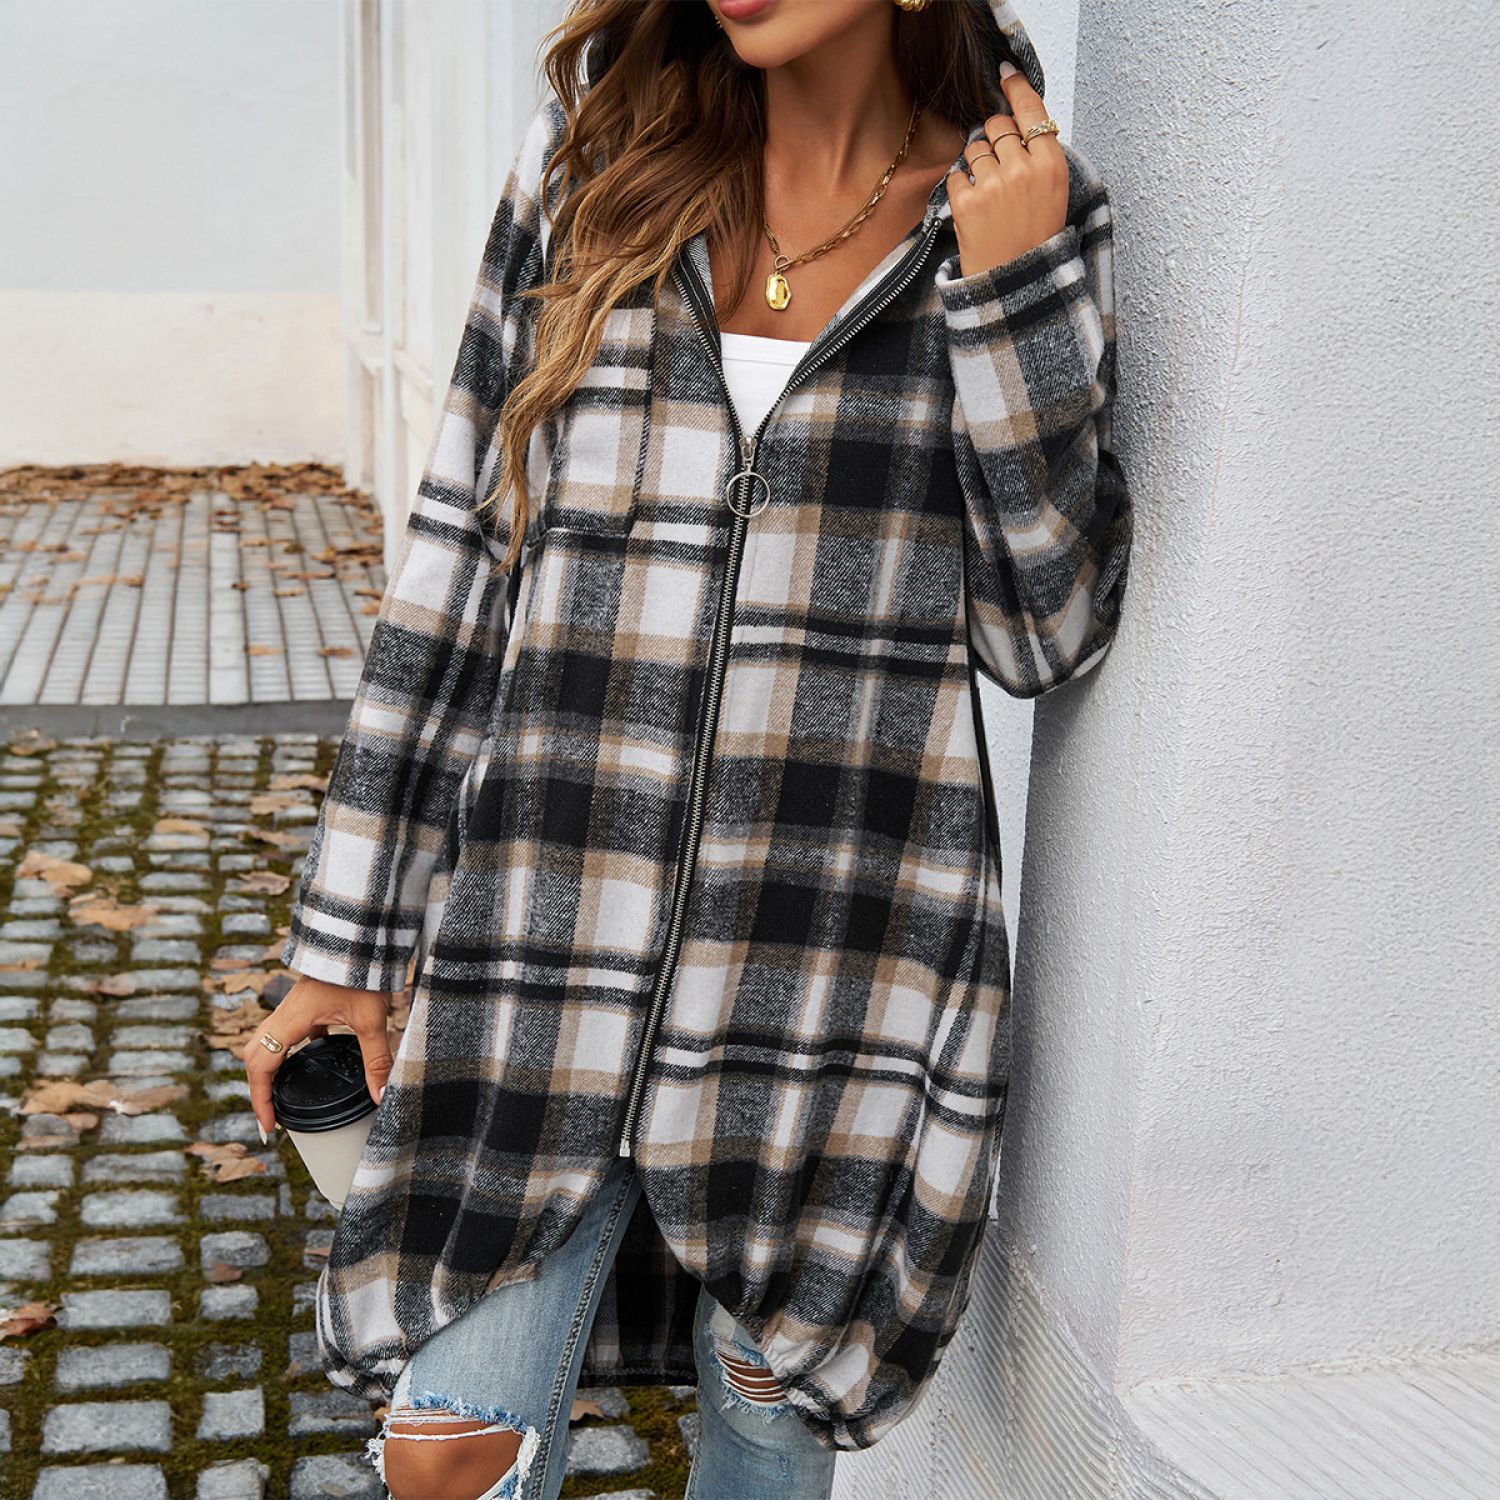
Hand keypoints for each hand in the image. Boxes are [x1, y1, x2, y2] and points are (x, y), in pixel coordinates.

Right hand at [244, 976, 394, 1141]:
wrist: (364, 939)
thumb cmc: (363, 972)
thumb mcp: (372, 1019)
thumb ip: (376, 1058)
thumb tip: (381, 1096)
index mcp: (291, 1018)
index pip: (261, 1065)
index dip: (259, 1099)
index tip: (267, 1126)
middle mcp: (285, 1014)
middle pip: (254, 1056)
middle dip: (258, 1089)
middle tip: (271, 1118)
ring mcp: (294, 1009)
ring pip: (267, 1044)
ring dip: (269, 1071)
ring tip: (282, 1098)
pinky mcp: (307, 1005)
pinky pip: (288, 1033)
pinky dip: (290, 1053)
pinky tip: (312, 1062)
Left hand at [945, 60, 1068, 278]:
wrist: (1016, 284)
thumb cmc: (1036, 239)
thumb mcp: (1053, 192)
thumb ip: (1039, 155)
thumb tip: (1015, 121)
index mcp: (1050, 165)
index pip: (1031, 110)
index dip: (1016, 88)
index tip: (1004, 75)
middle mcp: (1022, 169)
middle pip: (998, 126)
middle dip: (995, 138)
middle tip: (1000, 167)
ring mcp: (993, 184)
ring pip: (974, 148)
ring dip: (976, 163)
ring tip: (989, 194)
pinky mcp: (966, 201)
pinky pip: (956, 174)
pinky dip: (961, 186)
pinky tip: (974, 207)